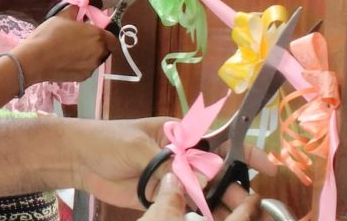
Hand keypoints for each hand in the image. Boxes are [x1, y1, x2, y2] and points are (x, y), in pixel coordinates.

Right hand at [15, 5, 117, 84]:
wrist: (36, 59)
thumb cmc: (50, 34)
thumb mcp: (63, 16)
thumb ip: (76, 10)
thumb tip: (81, 6)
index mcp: (97, 36)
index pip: (113, 38)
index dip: (106, 35)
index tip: (96, 32)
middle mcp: (99, 53)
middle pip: (105, 49)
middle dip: (97, 44)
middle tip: (82, 40)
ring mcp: (91, 67)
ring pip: (96, 59)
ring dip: (89, 54)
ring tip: (72, 51)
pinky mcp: (83, 77)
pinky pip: (86, 68)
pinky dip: (81, 64)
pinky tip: (67, 60)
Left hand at [70, 118, 274, 212]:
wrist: (78, 160)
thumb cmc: (108, 141)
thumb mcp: (139, 147)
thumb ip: (169, 165)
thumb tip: (199, 182)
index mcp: (179, 134)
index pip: (219, 141)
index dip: (245, 152)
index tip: (268, 165)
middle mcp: (181, 156)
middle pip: (216, 173)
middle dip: (235, 187)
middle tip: (251, 205)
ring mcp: (173, 180)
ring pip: (204, 193)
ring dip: (221, 206)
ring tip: (237, 218)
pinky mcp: (162, 199)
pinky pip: (186, 208)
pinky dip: (200, 215)